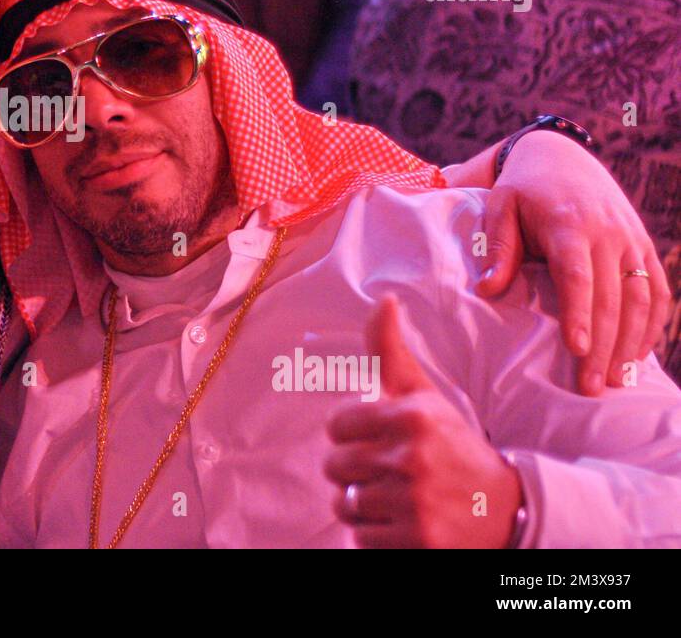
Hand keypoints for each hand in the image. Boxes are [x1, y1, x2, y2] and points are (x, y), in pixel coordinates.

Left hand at [324, 296, 522, 547]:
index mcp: (412, 416)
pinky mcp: (419, 541)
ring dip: (365, 504)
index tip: (375, 439)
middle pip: (335, 466)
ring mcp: (417, 503)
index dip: (349, 434)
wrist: (505, 508)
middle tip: (390, 472)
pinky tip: (407, 522)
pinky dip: (377, 535)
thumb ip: (389, 351)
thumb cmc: (451, 445)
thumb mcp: (424, 396)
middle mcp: (414, 457)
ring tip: (399, 497)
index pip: (336, 425)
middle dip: (354, 471)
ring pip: (346, 504)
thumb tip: (383, 299)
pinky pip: (362, 538)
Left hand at [477, 131, 669, 394]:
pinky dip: (653, 324)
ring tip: (616, 380)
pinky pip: (657, 289)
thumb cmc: (522, 189)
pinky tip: (639, 354)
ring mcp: (631, 240)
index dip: (580, 314)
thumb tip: (488, 290)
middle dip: (604, 345)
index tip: (577, 350)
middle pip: (612, 296)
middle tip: (591, 388)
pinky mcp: (643, 246)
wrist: (561, 156)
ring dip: (631, 342)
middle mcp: (608, 233)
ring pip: (642, 298)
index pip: (577, 276)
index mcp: (568, 225)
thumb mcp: (499, 207)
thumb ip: (497, 248)